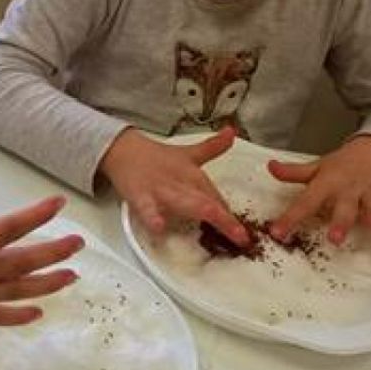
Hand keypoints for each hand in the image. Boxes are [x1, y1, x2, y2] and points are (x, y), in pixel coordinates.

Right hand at [0, 181, 83, 344]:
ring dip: (48, 283)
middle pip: (24, 260)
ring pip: (20, 288)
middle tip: (80, 243)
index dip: (34, 214)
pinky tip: (37, 315)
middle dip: (53, 251)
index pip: (8, 228)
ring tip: (73, 278)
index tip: (60, 203)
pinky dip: (19, 314)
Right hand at [99, 127, 247, 245]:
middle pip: (207, 202)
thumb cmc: (157, 158)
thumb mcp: (189, 153)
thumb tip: (232, 132)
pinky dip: (153, 216)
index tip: (246, 236)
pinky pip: (147, 208)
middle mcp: (183, 183)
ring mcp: (162, 190)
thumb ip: (213, 147)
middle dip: (225, 219)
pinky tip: (159, 227)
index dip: (232, 218)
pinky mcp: (140, 196)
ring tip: (217, 221)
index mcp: (195, 175)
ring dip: (201, 211)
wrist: (124, 150)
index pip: (217, 198)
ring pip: (184, 202)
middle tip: (241, 237)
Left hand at [268, 135, 370, 245]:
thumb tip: (270, 168)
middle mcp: (348, 190)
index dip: (291, 217)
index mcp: (328, 183)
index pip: (306, 201)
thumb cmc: (341, 165)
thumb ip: (293, 173)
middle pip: (344, 208)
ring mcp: (370, 194)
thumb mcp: (315, 167)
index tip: (278, 232)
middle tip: (334, 238)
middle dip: (340, 222)